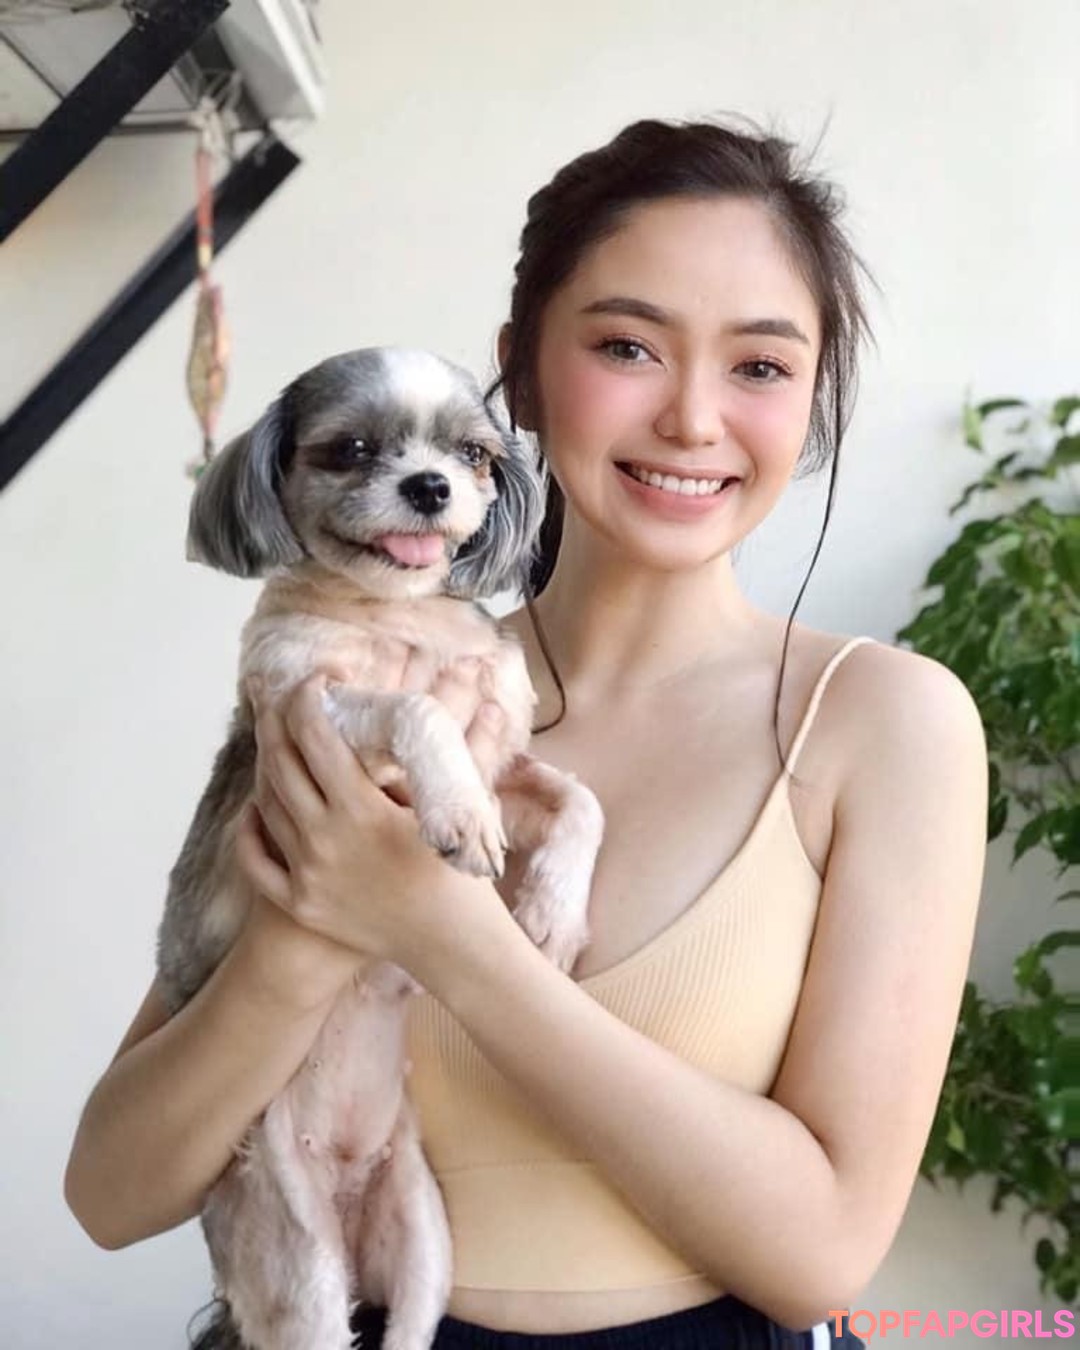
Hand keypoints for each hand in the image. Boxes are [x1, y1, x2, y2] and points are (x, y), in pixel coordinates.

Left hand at [235, 668, 508, 974]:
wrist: (453, 947)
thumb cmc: (464, 873)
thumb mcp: (459, 802)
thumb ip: (453, 740)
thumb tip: (473, 676)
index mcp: (362, 810)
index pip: (316, 738)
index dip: (308, 700)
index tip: (316, 680)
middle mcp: (324, 840)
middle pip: (281, 766)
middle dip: (276, 724)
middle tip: (280, 700)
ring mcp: (306, 874)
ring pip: (266, 806)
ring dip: (266, 767)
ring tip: (275, 743)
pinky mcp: (300, 903)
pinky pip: (256, 860)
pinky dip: (249, 829)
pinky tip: (252, 808)